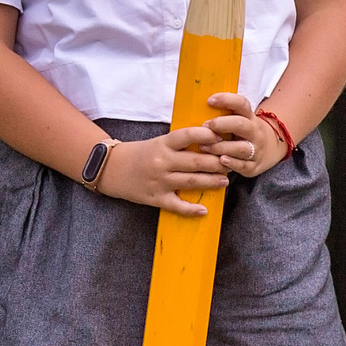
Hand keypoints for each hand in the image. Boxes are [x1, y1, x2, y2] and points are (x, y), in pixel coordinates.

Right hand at [92, 94, 276, 215]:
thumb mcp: (159, 142)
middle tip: (232, 163)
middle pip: (196, 161)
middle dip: (217, 162)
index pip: (188, 136)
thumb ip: (181, 143)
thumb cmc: (141, 153)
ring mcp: (159, 181)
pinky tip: (204, 210)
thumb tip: (211, 140)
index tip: (222, 138)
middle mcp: (162, 162)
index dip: (207, 136)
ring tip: (225, 181)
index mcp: (163, 144)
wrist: (112, 169)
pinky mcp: (155, 198)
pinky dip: (191, 209)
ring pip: (191, 182)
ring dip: (211, 182)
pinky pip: (176, 205)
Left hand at [201, 92, 291, 177]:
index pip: (241, 104)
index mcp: (249, 117)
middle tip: (205, 126)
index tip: (209, 100)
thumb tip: (196, 108)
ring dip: (220, 147)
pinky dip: (231, 163)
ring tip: (204, 147)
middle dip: (222, 124)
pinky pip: (243, 165)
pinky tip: (220, 160)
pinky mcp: (253, 165)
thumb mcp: (240, 120)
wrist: (270, 150)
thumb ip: (224, 114)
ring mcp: (256, 149)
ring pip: (240, 148)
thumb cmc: (244, 133)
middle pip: (241, 124)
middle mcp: (254, 132)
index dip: (226, 100)